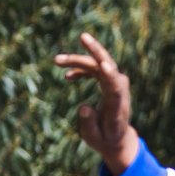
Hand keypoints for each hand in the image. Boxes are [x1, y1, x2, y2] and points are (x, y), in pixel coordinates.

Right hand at [54, 33, 141, 175]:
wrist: (117, 136)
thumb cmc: (105, 139)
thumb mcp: (95, 139)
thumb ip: (89, 124)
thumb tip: (83, 107)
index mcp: (117, 105)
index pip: (115, 86)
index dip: (110, 75)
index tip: (103, 65)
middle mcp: (118, 89)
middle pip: (108, 65)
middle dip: (95, 51)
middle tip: (83, 36)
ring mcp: (114, 82)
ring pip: (97, 64)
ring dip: (77, 60)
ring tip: (56, 60)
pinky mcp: (107, 80)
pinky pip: (94, 69)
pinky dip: (80, 69)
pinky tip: (67, 75)